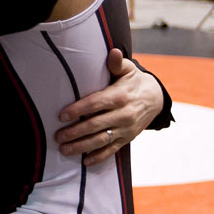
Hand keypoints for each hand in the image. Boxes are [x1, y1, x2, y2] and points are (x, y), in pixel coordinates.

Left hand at [55, 49, 163, 165]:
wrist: (156, 98)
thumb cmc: (134, 81)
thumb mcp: (128, 70)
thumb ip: (117, 63)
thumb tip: (113, 52)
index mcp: (119, 97)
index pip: (95, 104)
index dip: (78, 110)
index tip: (61, 115)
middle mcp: (123, 115)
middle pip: (95, 125)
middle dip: (75, 132)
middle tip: (57, 136)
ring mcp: (125, 129)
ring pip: (101, 140)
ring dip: (82, 147)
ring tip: (65, 149)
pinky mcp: (127, 138)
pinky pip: (112, 150)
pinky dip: (99, 157)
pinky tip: (85, 161)